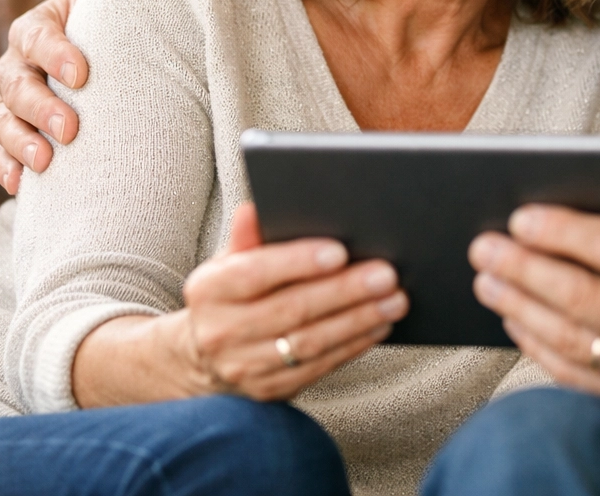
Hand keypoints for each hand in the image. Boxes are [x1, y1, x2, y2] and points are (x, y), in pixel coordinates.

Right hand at [0, 0, 107, 192]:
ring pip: (4, 122)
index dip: (55, 53)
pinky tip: (23, 185)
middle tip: (69, 128)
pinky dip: (7, 169)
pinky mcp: (13, 137)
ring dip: (21, 143)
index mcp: (36, 30)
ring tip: (46, 163)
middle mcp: (17, 66)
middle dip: (40, 107)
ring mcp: (10, 104)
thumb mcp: (99, 8)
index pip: (36, 36)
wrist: (97, 69)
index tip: (83, 72)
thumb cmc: (102, 33)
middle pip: (16, 84)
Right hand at [180, 203, 407, 399]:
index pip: (254, 273)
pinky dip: (353, 345)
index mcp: (209, 290)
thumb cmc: (231, 293)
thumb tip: (255, 208)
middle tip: (386, 275)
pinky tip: (378, 325)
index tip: (340, 252)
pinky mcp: (269, 390)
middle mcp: (221, 331)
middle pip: (291, 309)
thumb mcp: (229, 261)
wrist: (206, 355)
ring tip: (394, 300)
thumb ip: (247, 237)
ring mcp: (244, 366)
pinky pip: (318, 367)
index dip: (297, 262)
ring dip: (358, 321)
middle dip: (344, 291)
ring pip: (310, 342)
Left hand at [468, 166, 599, 443]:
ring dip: (520, 309)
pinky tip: (517, 323)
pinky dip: (541, 351)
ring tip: (487, 281)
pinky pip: (580, 378)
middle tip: (484, 245)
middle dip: (523, 269)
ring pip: (571, 341)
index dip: (564, 231)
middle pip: (580, 297)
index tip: (524, 215)